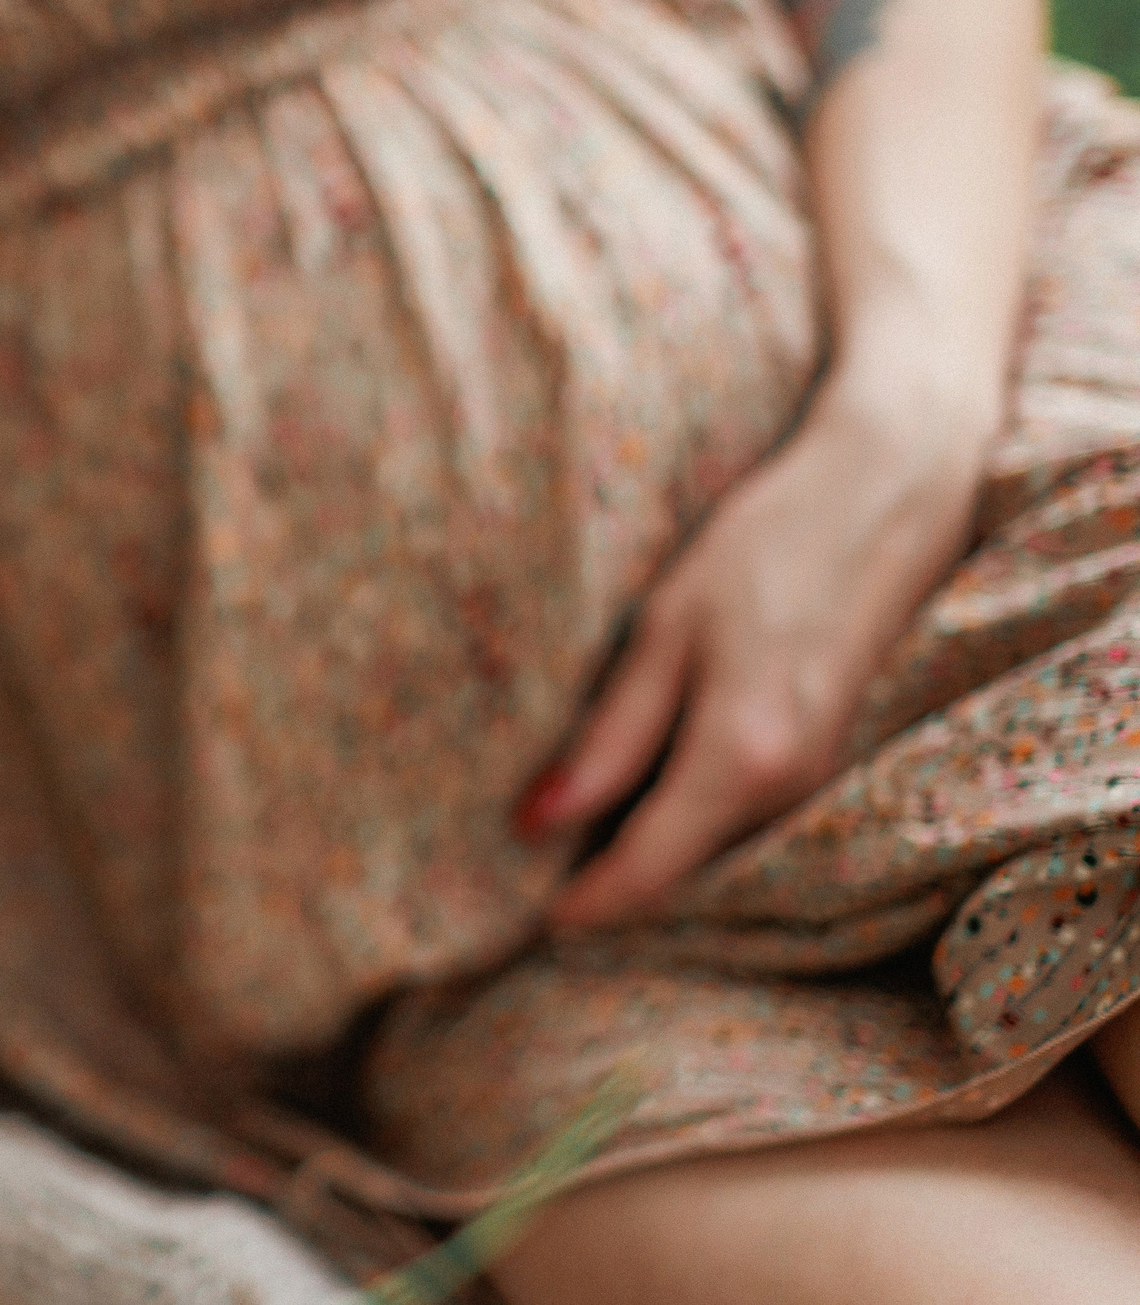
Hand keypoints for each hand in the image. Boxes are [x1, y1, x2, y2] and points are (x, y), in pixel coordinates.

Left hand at [516, 374, 995, 929]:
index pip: (648, 871)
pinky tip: (644, 790)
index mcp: (740, 757)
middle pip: (685, 873)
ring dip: (653, 852)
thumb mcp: (665, 630)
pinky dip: (694, 817)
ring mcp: (822, 774)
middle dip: (610, 885)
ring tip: (571, 838)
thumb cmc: (764, 544)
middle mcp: (791, 785)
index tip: (524, 917)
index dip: (585, 904)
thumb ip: (610, 736)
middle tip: (527, 880)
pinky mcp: (832, 753)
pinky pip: (749, 814)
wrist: (888, 494)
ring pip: (718, 847)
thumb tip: (536, 821)